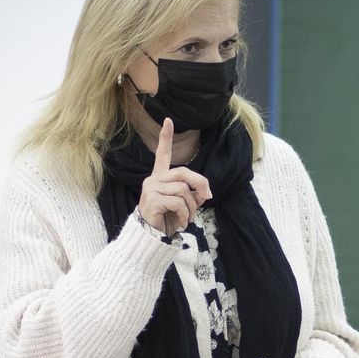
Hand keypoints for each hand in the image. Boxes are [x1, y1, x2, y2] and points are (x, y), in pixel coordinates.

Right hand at [138, 118, 212, 234]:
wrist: (153, 237)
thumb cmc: (169, 219)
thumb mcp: (186, 204)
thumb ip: (196, 193)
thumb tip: (207, 192)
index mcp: (160, 177)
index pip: (163, 154)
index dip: (165, 137)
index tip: (168, 120)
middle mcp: (153, 179)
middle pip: (183, 172)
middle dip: (200, 184)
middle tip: (207, 198)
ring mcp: (151, 189)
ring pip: (183, 190)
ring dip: (192, 207)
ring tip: (187, 218)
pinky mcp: (152, 200)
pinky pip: (177, 202)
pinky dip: (185, 215)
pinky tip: (181, 223)